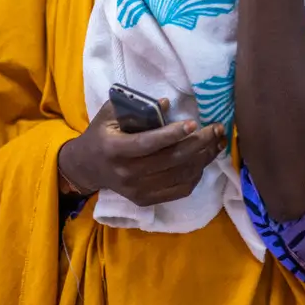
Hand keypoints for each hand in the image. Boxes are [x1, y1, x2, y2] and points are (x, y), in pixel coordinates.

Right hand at [58, 99, 225, 207]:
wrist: (87, 168)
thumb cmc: (101, 134)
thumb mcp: (110, 114)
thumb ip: (136, 107)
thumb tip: (167, 103)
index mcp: (116, 149)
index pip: (148, 143)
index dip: (172, 134)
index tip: (193, 123)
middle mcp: (127, 173)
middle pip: (171, 160)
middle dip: (199, 144)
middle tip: (216, 128)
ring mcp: (138, 190)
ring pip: (180, 176)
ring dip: (203, 158)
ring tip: (217, 142)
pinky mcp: (146, 200)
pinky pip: (179, 190)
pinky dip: (196, 175)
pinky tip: (204, 159)